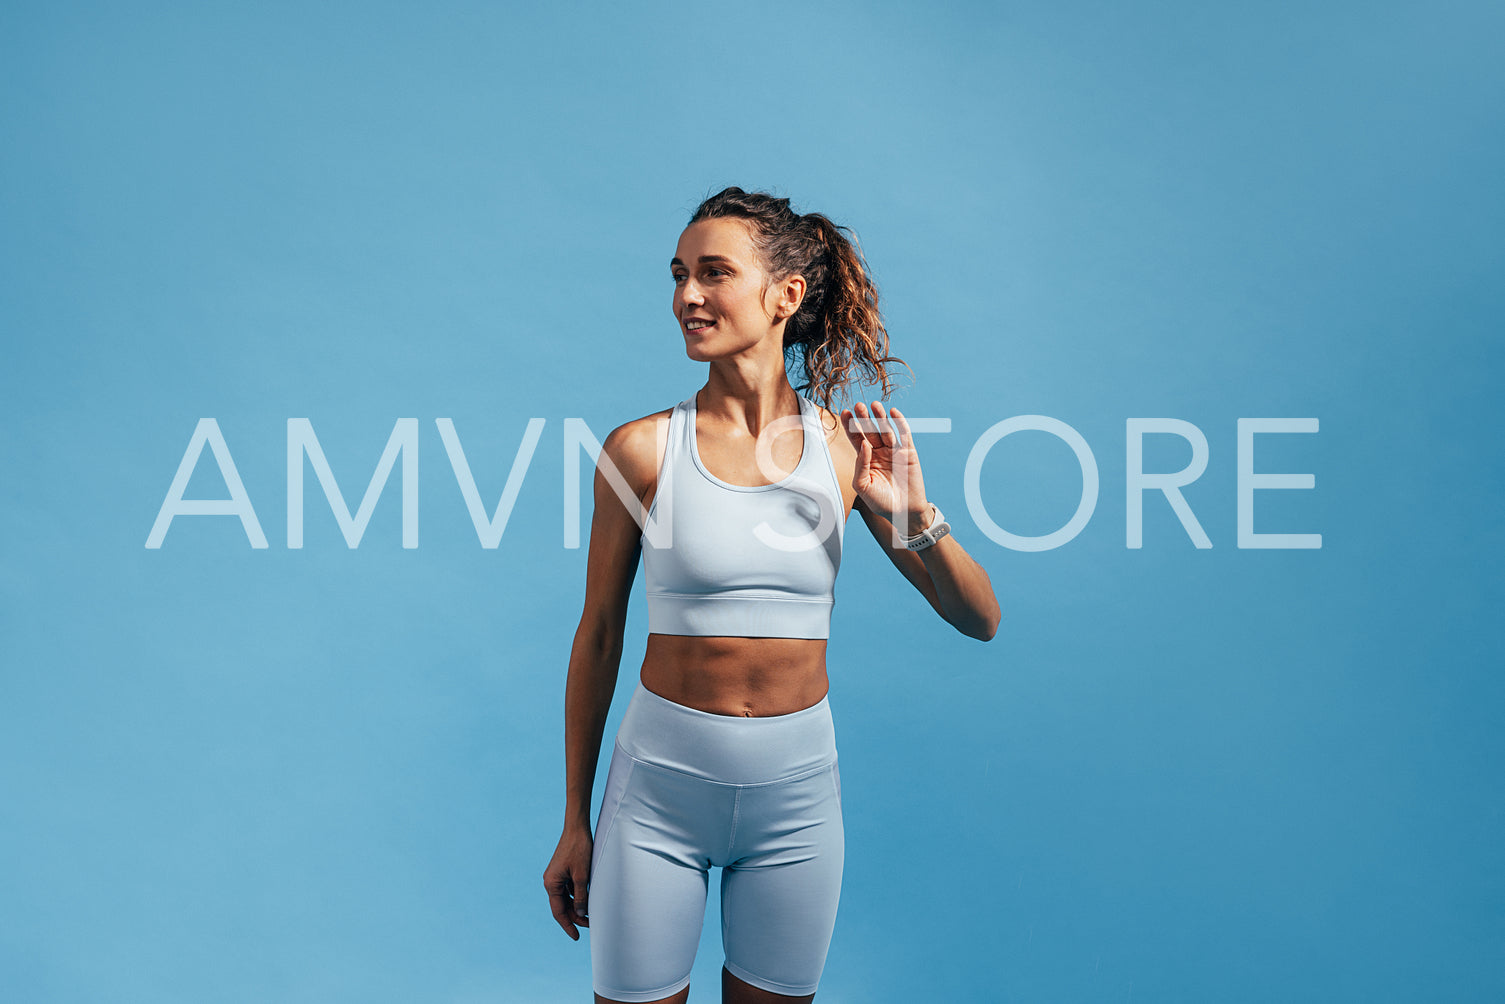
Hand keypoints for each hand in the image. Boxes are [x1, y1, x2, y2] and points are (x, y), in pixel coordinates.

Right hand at [543, 824, 593, 939]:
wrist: (577, 828)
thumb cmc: (579, 849)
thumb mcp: (582, 875)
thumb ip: (581, 896)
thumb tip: (580, 914)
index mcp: (551, 884)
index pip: (559, 912)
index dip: (568, 925)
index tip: (576, 937)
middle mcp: (550, 881)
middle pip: (561, 906)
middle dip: (574, 917)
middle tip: (589, 926)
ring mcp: (556, 876)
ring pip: (565, 898)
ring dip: (576, 907)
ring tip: (590, 916)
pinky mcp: (562, 871)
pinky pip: (568, 889)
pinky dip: (576, 897)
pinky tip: (587, 900)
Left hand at [841, 400, 929, 532]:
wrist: (904, 513)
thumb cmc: (881, 502)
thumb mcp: (863, 487)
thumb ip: (860, 466)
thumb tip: (863, 444)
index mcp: (866, 459)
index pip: (856, 438)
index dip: (850, 426)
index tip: (843, 412)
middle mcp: (879, 452)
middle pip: (870, 430)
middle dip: (864, 418)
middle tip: (858, 405)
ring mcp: (894, 451)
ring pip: (886, 430)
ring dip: (880, 417)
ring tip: (874, 405)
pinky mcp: (909, 452)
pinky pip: (904, 435)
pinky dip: (900, 423)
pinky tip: (893, 412)